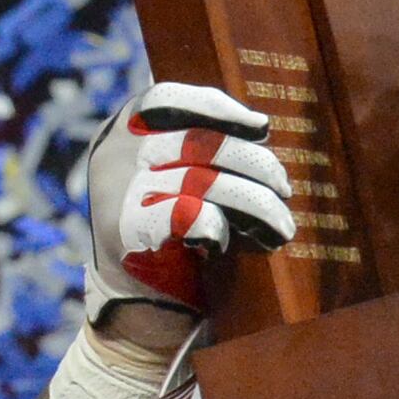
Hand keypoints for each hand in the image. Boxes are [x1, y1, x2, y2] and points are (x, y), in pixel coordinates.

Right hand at [82, 82, 297, 331]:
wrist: (137, 301)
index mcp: (121, 132)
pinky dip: (218, 227)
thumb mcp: (173, 177)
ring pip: (203, 180)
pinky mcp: (129, 231)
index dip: (218, 108)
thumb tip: (259, 127)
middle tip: (283, 187)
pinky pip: (188, 214)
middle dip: (253, 163)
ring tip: (281, 224)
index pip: (166, 98)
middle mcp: (114, 155)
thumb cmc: (168, 232)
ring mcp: (118, 191)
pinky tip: (227, 241)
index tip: (262, 127)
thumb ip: (198, 147)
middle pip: (197, 141)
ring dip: (255, 203)